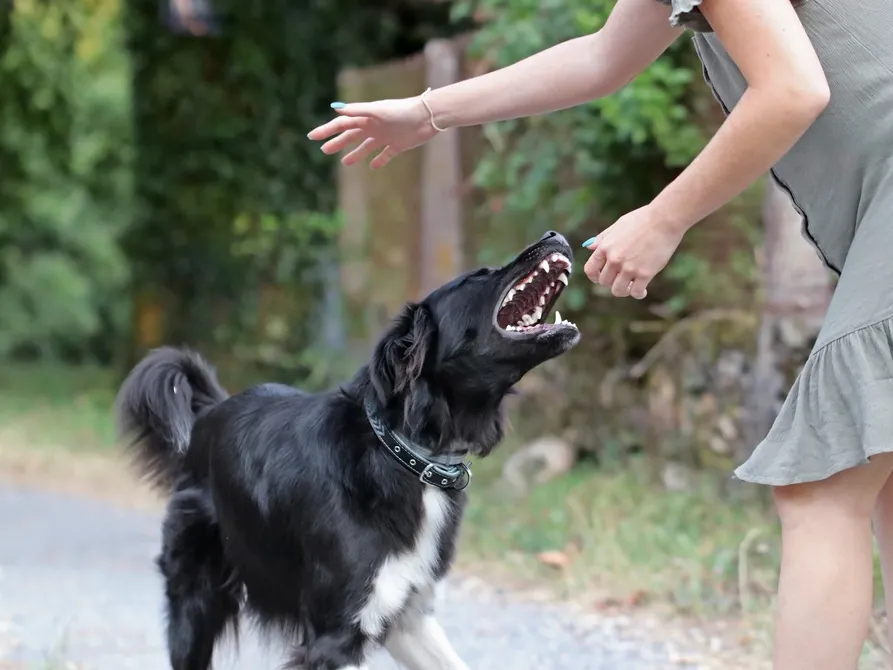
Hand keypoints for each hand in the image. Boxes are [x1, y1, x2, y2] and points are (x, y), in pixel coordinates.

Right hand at [307, 96, 437, 168]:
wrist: (427, 117)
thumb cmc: (402, 111)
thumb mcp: (378, 111)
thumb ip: (358, 110)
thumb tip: (336, 109)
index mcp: (366, 117)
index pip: (342, 124)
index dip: (326, 130)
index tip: (312, 137)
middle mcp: (374, 126)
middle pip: (351, 135)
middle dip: (337, 142)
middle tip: (324, 150)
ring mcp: (385, 136)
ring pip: (366, 146)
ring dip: (355, 154)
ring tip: (345, 163)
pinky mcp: (398, 145)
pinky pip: (385, 154)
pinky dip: (379, 160)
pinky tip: (373, 166)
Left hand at [582, 205, 685, 298]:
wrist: (664, 219)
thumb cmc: (642, 219)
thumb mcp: (618, 225)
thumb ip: (602, 238)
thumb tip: (588, 246)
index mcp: (605, 247)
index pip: (590, 270)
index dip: (594, 277)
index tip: (601, 278)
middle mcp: (614, 259)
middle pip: (604, 282)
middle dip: (612, 282)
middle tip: (622, 279)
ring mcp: (628, 267)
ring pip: (618, 291)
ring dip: (624, 291)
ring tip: (631, 287)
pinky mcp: (644, 273)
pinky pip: (636, 292)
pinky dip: (638, 294)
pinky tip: (643, 290)